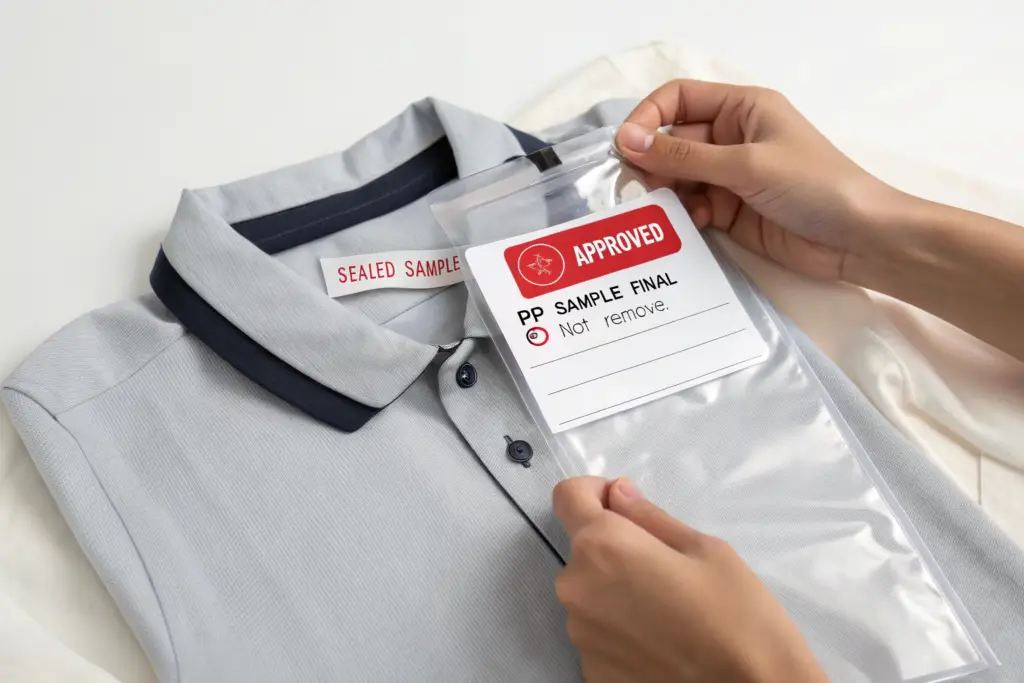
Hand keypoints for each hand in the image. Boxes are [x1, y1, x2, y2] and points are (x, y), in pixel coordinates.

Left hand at [553, 476, 828, 682]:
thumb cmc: (738, 617)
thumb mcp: (705, 549)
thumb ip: (650, 517)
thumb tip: (618, 495)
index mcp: (602, 547)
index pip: (568, 497)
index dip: (594, 493)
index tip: (625, 508)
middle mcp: (576, 589)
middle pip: (582, 552)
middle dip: (614, 549)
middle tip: (664, 568)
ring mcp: (579, 637)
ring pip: (589, 594)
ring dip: (615, 592)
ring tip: (667, 611)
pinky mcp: (590, 673)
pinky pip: (598, 634)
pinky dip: (620, 631)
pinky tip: (661, 642)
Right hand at [615, 79, 892, 280]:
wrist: (859, 240)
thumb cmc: (814, 185)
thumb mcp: (746, 165)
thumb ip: (684, 156)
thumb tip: (628, 142)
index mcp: (742, 109)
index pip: (680, 99)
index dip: (649, 118)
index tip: (626, 147)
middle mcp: (732, 138)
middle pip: (673, 142)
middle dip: (653, 163)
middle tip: (639, 189)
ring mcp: (731, 177)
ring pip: (678, 179)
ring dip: (666, 193)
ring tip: (663, 211)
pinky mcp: (731, 212)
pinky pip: (691, 208)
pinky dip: (684, 216)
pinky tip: (693, 225)